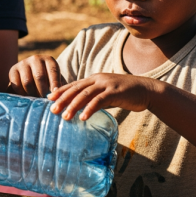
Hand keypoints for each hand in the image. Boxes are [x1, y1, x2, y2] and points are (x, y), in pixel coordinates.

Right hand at [8, 55, 64, 97]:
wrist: (31, 78)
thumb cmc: (47, 82)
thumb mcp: (55, 82)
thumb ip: (58, 87)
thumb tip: (57, 95)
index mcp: (49, 60)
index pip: (53, 70)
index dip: (55, 83)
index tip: (54, 94)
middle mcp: (35, 59)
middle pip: (39, 76)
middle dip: (43, 91)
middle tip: (44, 100)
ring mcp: (23, 63)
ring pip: (27, 82)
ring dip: (32, 94)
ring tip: (36, 101)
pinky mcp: (13, 70)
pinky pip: (16, 85)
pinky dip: (22, 94)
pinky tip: (26, 97)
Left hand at [47, 73, 163, 120]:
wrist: (147, 90)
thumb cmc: (126, 94)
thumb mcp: (107, 94)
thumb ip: (95, 98)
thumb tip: (82, 108)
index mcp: (95, 79)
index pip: (74, 84)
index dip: (61, 91)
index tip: (49, 98)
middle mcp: (98, 79)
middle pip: (76, 89)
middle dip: (62, 99)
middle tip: (52, 110)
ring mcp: (106, 84)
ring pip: (85, 95)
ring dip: (73, 106)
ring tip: (64, 116)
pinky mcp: (115, 92)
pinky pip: (99, 101)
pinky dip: (89, 109)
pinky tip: (83, 117)